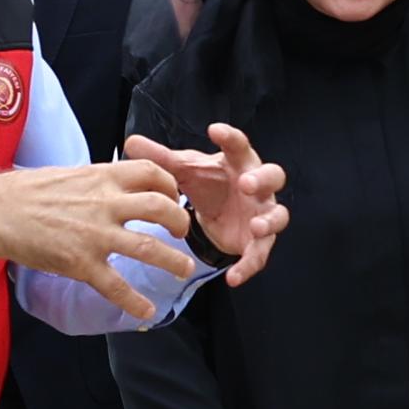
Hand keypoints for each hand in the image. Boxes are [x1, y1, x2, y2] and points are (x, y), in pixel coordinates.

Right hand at [0, 158, 205, 323]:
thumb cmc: (26, 192)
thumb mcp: (69, 175)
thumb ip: (98, 183)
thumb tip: (116, 188)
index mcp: (102, 178)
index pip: (152, 173)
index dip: (170, 185)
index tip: (174, 197)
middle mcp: (105, 204)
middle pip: (161, 208)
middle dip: (180, 222)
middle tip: (183, 233)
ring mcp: (95, 235)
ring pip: (150, 249)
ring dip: (174, 262)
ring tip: (185, 270)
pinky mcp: (81, 264)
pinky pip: (116, 287)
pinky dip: (135, 302)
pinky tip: (146, 311)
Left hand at [131, 123, 289, 287]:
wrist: (218, 213)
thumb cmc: (208, 182)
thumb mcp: (185, 171)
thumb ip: (161, 159)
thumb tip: (131, 143)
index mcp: (239, 162)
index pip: (239, 145)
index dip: (230, 137)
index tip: (214, 130)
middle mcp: (258, 185)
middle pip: (273, 176)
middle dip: (262, 180)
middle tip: (246, 184)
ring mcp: (262, 213)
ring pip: (278, 215)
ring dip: (269, 221)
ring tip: (256, 227)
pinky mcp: (258, 241)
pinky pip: (260, 254)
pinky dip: (249, 266)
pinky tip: (234, 277)